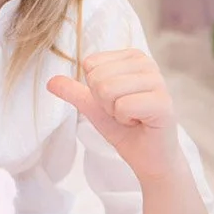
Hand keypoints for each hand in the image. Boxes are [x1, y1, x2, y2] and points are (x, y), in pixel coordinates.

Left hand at [48, 49, 181, 180]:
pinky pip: (122, 106)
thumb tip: (50, 81)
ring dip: (113, 110)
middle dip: (103, 101)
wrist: (146, 155)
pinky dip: (124, 119)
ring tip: (130, 116)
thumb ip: (73, 91)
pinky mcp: (164, 102)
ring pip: (107, 89)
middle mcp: (148, 64)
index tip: (114, 101)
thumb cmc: (123, 127)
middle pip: (97, 76)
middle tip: (122, 111)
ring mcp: (159, 82)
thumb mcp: (92, 106)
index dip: (94, 88)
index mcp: (132, 58)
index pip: (90, 63)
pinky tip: (139, 122)